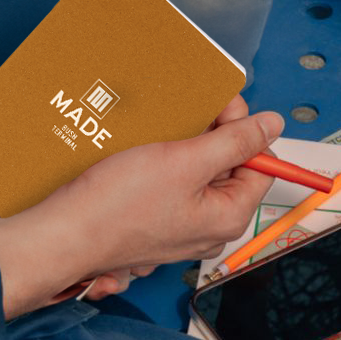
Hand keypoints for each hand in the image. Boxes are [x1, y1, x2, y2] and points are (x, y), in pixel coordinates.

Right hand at [0, 105, 284, 319]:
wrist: (67, 234)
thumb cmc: (119, 204)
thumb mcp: (185, 161)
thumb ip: (234, 141)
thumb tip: (273, 124)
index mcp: (229, 217)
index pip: (260, 164)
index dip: (243, 130)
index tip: (219, 105)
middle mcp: (210, 230)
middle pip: (230, 171)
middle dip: (213, 138)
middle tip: (188, 114)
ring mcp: (182, 230)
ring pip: (199, 178)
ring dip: (186, 150)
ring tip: (165, 132)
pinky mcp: (156, 226)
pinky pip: (173, 189)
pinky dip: (166, 167)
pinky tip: (147, 152)